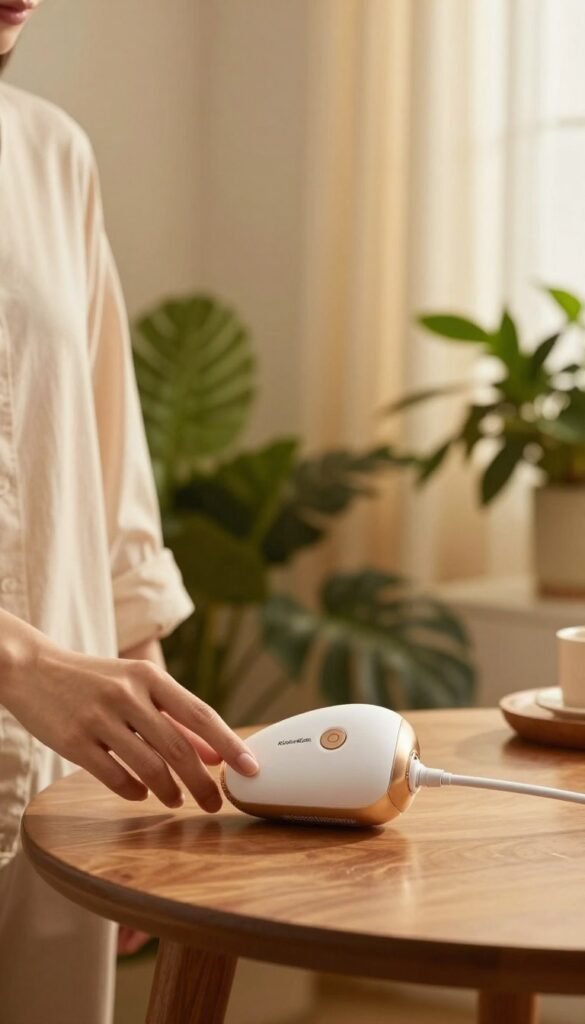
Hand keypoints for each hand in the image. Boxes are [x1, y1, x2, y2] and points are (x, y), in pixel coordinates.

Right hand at [4, 637, 258, 810]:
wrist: (32, 668)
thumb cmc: (95, 680)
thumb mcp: (137, 686)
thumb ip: (175, 718)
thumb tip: (215, 754)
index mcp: (148, 675)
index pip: (199, 714)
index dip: (229, 744)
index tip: (251, 769)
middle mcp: (126, 694)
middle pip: (177, 747)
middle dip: (202, 782)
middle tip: (215, 803)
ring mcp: (98, 718)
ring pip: (148, 766)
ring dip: (169, 790)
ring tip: (177, 800)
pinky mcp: (73, 741)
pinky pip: (114, 777)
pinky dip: (134, 791)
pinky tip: (141, 794)